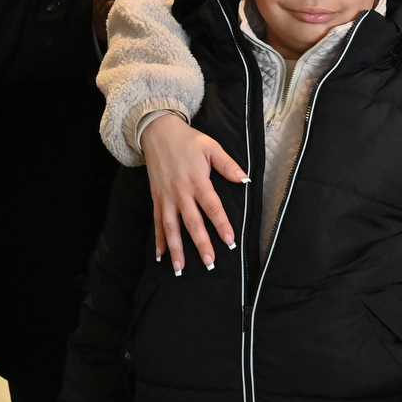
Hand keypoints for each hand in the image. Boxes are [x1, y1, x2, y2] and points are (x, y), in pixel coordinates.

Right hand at [141, 111, 247, 273]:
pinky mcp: (156, 199)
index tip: (230, 241)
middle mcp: (181, 192)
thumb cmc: (188, 141)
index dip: (221, 224)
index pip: (212, 206)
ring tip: (181, 269)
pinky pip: (158, 222)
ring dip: (177, 249)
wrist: (158, 133)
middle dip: (201, 244)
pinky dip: (159, 240)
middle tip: (209, 263)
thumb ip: (228, 164)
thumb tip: (245, 179)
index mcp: (197, 180)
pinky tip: (162, 256)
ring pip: (171, 227)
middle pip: (192, 222)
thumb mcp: (211, 147)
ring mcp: (166, 197)